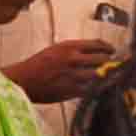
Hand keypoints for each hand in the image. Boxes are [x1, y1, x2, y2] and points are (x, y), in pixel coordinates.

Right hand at [2, 40, 116, 103]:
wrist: (22, 80)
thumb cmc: (39, 64)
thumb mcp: (56, 49)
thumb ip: (75, 50)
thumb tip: (97, 51)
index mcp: (69, 47)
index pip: (98, 44)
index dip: (108, 47)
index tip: (112, 51)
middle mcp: (73, 59)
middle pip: (103, 59)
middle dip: (110, 62)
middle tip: (113, 64)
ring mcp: (73, 75)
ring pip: (100, 74)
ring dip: (106, 75)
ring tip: (107, 75)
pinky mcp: (72, 90)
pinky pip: (92, 88)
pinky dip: (97, 87)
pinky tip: (97, 86)